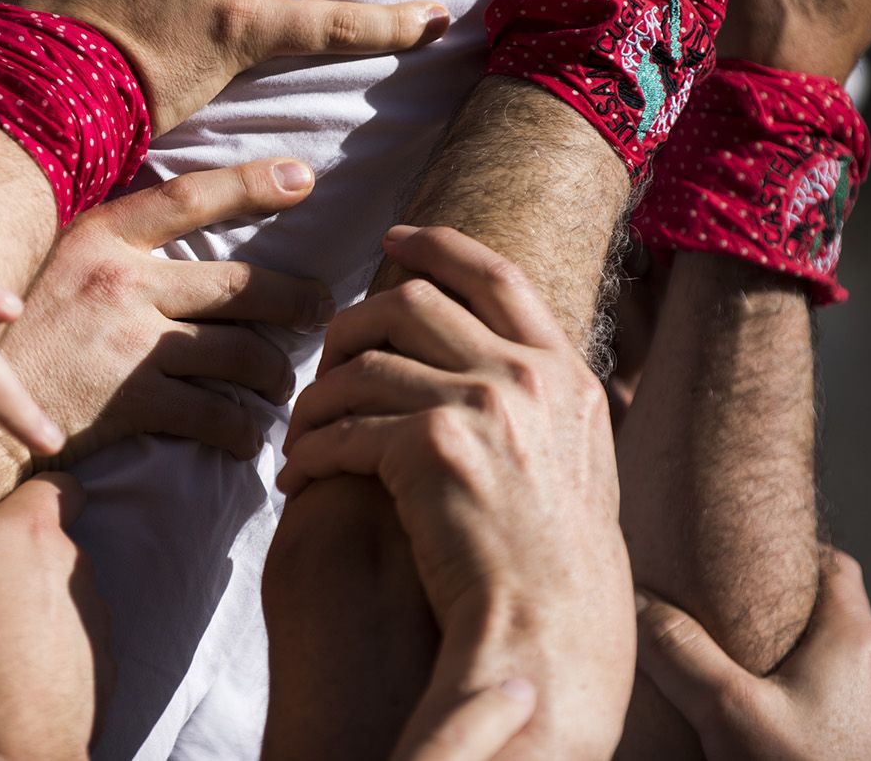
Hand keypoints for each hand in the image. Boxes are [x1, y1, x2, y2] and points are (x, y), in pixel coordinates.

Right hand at [0, 474, 112, 759]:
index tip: (13, 511)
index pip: (59, 487)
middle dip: (15, 566)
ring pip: (64, 604)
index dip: (37, 493)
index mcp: (33, 530)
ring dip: (33, 617)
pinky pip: (74, 658)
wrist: (1, 732)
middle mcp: (75, 568)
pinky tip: (9, 684)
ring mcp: (93, 622)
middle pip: (50, 551)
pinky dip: (47, 666)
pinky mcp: (100, 674)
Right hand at [2, 159, 329, 466]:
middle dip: (296, 301)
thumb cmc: (15, 332)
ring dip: (274, 373)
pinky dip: (241, 430)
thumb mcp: (59, 264)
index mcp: (102, 238)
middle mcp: (121, 283)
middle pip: (241, 287)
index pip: (191, 197)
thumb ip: (117, 249)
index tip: (304, 179)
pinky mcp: (130, 405)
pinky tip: (246, 438)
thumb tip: (188, 236)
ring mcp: (128, 346)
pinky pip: (214, 415)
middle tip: (320, 312)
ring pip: (240, 355)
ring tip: (280, 383)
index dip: (253, 184)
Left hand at [281, 226, 631, 759]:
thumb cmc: (553, 565)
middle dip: (350, 325)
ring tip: (300, 432)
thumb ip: (535, 397)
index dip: (437, 247)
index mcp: (563, 371)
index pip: (496, 274)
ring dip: (317, 398)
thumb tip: (483, 350)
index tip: (393, 238)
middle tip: (323, 361)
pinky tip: (298, 477)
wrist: (549, 631)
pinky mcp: (431, 447)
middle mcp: (527, 375)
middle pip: (411, 303)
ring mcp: (483, 405)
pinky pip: (345, 428)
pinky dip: (311, 450)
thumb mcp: (573, 458)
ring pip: (363, 364)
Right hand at [636, 550, 870, 760]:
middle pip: (826, 615)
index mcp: (856, 639)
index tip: (740, 547)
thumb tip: (635, 599)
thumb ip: (678, 650)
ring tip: (729, 665)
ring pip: (828, 665)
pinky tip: (754, 721)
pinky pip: (831, 707)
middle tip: (717, 608)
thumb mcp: (728, 709)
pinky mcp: (866, 753)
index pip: (835, 563)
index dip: (789, 548)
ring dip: (785, 660)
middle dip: (772, 610)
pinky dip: (796, 701)